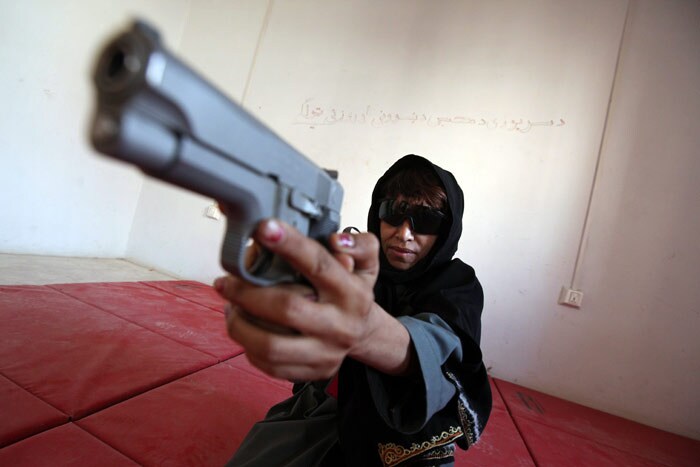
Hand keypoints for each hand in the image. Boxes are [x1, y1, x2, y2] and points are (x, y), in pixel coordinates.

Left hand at [214, 219, 396, 380]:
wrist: (363, 333)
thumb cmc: (352, 289)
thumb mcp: (365, 262)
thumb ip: (358, 245)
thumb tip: (335, 241)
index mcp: (352, 292)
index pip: (318, 265)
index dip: (290, 245)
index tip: (262, 228)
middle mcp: (340, 325)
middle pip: (287, 309)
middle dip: (246, 294)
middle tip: (225, 282)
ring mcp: (326, 353)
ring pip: (271, 346)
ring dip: (239, 325)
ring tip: (229, 307)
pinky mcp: (312, 372)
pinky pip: (269, 365)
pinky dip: (247, 346)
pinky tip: (243, 328)